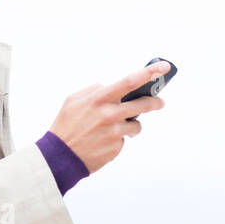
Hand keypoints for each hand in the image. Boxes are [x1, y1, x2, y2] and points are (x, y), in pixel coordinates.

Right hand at [48, 63, 168, 174]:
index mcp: (99, 99)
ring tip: (114, 128)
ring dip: (131, 125)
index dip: (149, 73)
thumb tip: (111, 87)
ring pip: (136, 125)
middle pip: (143, 104)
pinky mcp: (116, 148)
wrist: (60, 156)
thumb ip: (94, 90)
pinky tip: (103, 140)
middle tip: (159, 102)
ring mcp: (114, 132)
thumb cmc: (66, 125)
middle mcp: (109, 114)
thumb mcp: (74, 100)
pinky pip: (124, 139)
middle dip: (155, 102)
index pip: (130, 81)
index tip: (164, 67)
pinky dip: (118, 138)